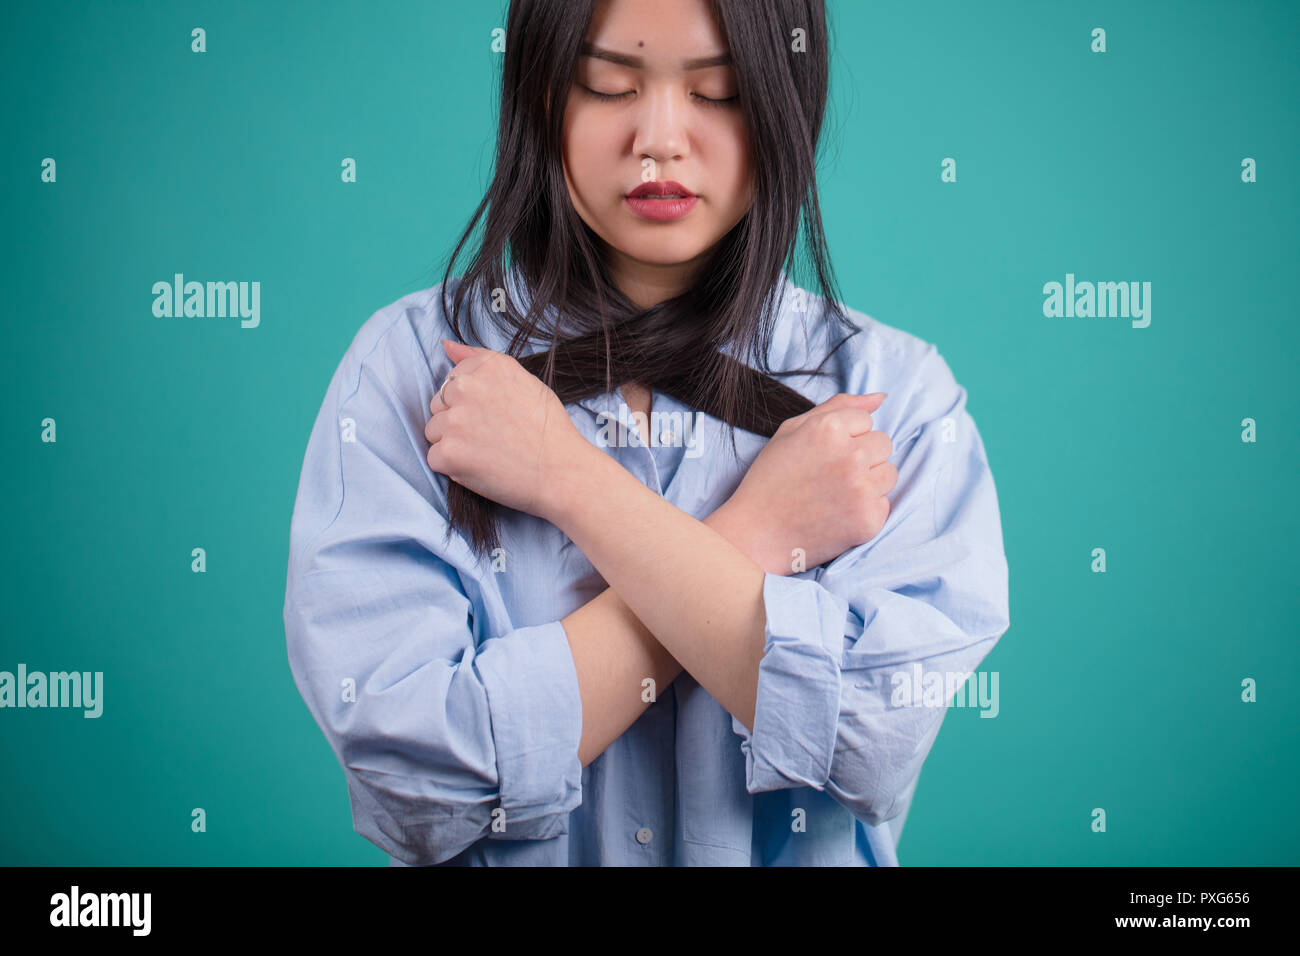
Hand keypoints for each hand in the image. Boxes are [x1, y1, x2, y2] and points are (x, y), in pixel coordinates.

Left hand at [424, 339, 589, 520]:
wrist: (560, 472)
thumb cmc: (548, 429)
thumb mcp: (523, 380)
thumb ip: (479, 359)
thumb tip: (446, 345)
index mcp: (487, 366)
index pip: (454, 379)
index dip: (471, 402)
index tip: (492, 415)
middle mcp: (467, 387)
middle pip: (439, 404)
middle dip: (457, 420)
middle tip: (491, 436)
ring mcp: (455, 421)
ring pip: (434, 431)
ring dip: (453, 443)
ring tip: (487, 452)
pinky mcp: (448, 453)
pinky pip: (435, 458)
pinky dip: (452, 467)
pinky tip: (480, 467)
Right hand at [711, 392, 895, 574]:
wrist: (756, 534)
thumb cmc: (771, 480)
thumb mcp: (792, 431)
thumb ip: (838, 406)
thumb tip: (882, 398)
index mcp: (828, 428)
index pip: (865, 420)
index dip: (845, 437)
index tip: (822, 455)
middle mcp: (849, 455)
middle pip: (883, 444)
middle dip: (862, 456)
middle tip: (830, 476)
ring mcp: (861, 489)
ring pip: (889, 473)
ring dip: (869, 482)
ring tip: (835, 494)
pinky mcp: (868, 519)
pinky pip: (884, 503)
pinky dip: (865, 510)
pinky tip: (838, 515)